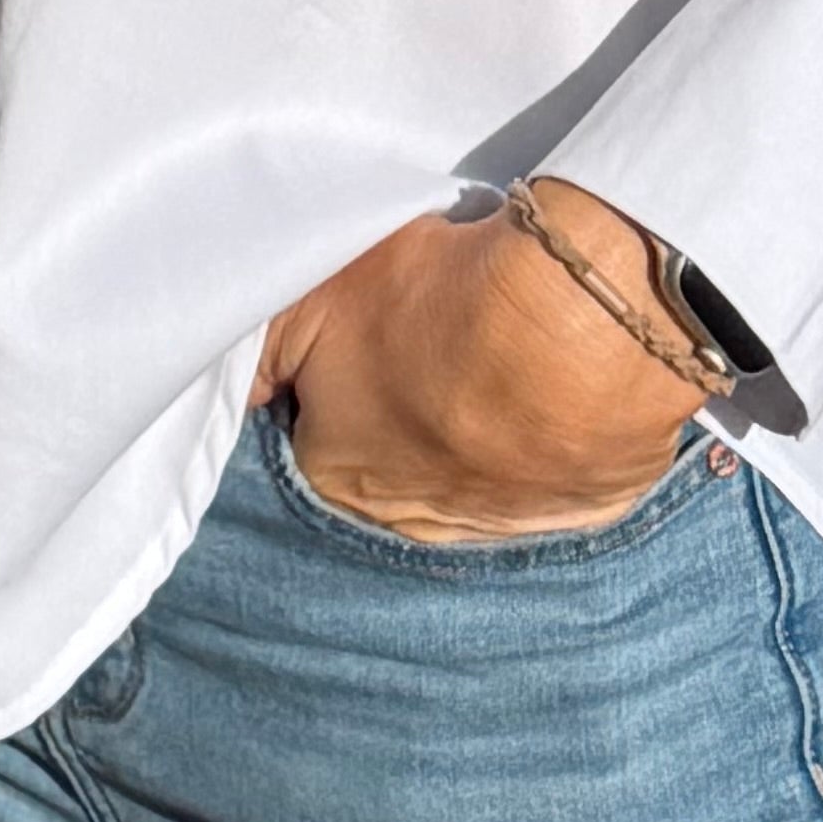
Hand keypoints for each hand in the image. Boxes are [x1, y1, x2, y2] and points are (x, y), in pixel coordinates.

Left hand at [258, 182, 702, 543]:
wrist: (577, 325)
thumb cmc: (436, 303)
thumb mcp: (316, 296)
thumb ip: (269, 344)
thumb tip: (242, 386)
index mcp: (337, 473)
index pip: (319, 428)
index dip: (342, 373)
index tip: (372, 331)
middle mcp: (411, 520)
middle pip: (396, 461)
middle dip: (410, 411)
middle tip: (439, 343)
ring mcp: (502, 525)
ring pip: (477, 476)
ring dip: (483, 430)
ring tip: (506, 361)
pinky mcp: (580, 514)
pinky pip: (555, 480)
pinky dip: (554, 441)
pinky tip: (560, 394)